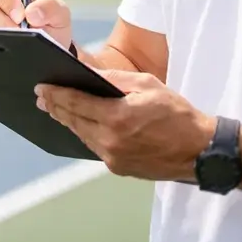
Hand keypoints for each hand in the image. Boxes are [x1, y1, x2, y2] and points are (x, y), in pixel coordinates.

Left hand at [36, 70, 214, 181]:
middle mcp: (111, 140)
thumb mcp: (148, 85)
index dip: (56, 94)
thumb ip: (115, 80)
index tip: (42, 87)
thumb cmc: (177, 114)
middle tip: (42, 97)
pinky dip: (86, 133)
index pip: (76, 103)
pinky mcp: (119, 168)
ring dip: (67, 121)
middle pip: (74, 121)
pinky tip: (80, 124)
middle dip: (56, 107)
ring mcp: (114, 158)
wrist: (199, 150)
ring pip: (82, 136)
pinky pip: (95, 147)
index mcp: (117, 117)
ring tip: (55, 109)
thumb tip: (88, 73)